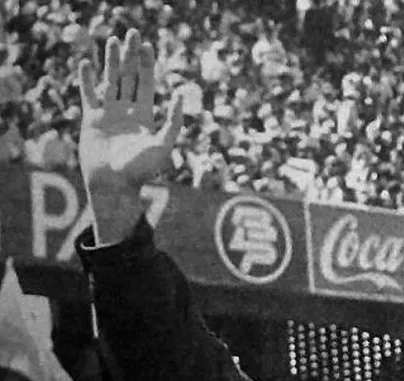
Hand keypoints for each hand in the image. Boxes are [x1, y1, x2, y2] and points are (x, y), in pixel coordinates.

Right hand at [78, 29, 182, 242]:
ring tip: (112, 40)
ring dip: (111, 60)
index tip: (147, 45)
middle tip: (132, 33)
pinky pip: (88, 95)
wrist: (114, 184)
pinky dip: (87, 79)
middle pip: (129, 77)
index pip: (146, 83)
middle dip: (130, 56)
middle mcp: (127, 112)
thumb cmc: (141, 170)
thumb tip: (177, 94)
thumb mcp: (164, 144)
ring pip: (110, 80)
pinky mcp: (90, 120)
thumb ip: (173, 121)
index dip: (146, 64)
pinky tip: (86, 63)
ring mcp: (108, 114)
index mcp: (145, 116)